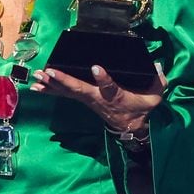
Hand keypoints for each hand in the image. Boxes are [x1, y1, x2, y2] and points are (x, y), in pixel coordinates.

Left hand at [29, 63, 167, 131]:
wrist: (131, 127)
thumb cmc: (142, 107)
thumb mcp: (155, 96)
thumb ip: (158, 80)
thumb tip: (156, 66)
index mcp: (116, 95)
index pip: (109, 87)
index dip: (103, 78)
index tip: (96, 68)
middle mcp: (98, 98)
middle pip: (79, 89)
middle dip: (64, 80)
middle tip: (49, 71)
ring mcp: (88, 99)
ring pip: (68, 91)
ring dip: (51, 84)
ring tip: (37, 76)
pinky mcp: (83, 99)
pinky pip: (64, 94)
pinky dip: (49, 89)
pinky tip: (35, 86)